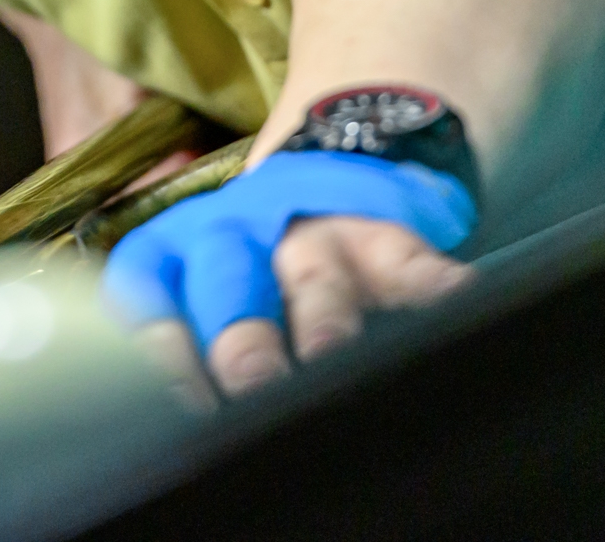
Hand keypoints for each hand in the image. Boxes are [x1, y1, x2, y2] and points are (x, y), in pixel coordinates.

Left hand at [101, 152, 475, 395]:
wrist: (328, 164)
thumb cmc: (246, 267)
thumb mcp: (196, 293)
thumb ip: (183, 352)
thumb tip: (169, 440)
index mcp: (177, 261)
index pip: (151, 304)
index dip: (162, 354)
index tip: (175, 405)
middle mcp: (238, 244)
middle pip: (232, 292)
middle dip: (243, 341)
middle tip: (250, 382)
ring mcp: (316, 241)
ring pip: (316, 283)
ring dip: (324, 322)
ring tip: (331, 355)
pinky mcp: (387, 242)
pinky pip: (412, 266)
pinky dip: (436, 289)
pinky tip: (453, 304)